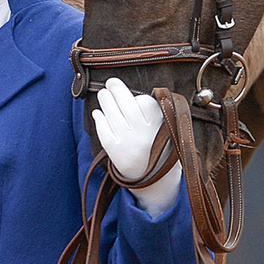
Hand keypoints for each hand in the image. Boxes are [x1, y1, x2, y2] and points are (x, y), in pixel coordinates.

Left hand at [94, 77, 182, 214]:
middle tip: (111, 82)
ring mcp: (129, 143)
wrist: (156, 181)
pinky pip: (104, 132)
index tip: (133, 96)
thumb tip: (129, 94)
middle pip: (126, 105)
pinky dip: (100, 120)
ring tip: (103, 94)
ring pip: (113, 115)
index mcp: (158, 127)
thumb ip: (153, 114)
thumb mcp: (165, 131)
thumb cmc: (158, 149)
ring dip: (106, 101)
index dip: (137, 97)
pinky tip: (98, 113)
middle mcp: (143, 134)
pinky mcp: (116, 152)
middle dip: (117, 90)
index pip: (145, 103)